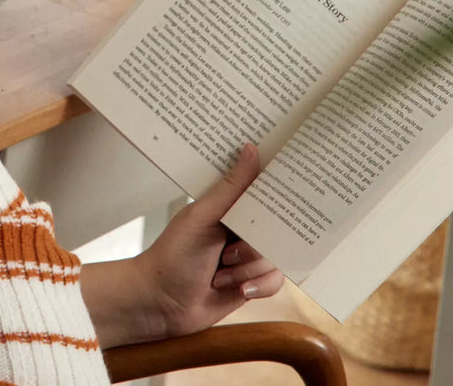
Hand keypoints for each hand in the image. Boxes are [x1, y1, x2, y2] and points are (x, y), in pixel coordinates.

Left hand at [81, 143, 283, 346]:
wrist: (160, 304)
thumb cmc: (173, 255)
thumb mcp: (203, 217)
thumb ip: (231, 187)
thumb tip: (250, 148)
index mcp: (228, 207)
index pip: (262, 193)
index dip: (276, 193)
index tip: (292, 191)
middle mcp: (240, 230)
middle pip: (275, 230)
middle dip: (254, 245)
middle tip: (228, 250)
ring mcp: (247, 257)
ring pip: (275, 258)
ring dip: (247, 269)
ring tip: (219, 272)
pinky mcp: (251, 282)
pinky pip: (275, 281)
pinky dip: (257, 286)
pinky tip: (238, 289)